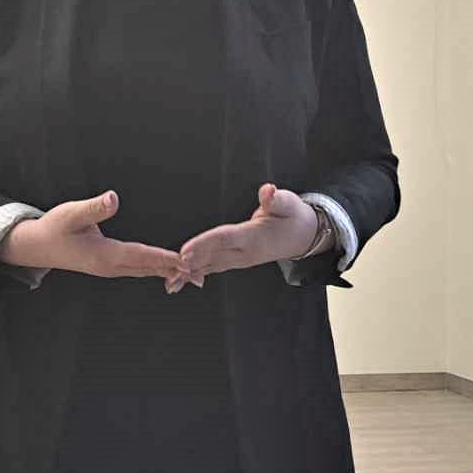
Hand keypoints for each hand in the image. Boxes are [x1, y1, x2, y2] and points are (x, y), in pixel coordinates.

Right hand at [0, 190, 186, 281]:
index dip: (163, 258)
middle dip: (175, 271)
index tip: (185, 261)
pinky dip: (156, 269)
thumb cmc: (53, 228)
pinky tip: (169, 270)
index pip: (140, 256)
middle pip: (148, 268)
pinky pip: (138, 269)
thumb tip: (114, 198)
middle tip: (201, 275)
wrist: (38, 247)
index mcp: (104, 254)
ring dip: (169, 272)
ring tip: (194, 276)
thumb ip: (93, 208)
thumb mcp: (70, 213)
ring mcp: (110, 268)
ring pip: (145, 271)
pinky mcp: (109, 266)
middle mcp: (110, 266)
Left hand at [168, 183, 317, 293]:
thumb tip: (268, 191)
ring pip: (212, 266)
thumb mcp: (289, 204)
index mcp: (254, 237)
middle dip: (191, 263)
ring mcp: (241, 260)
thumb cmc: (294, 218)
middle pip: (213, 256)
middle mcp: (245, 253)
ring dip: (191, 274)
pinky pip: (214, 267)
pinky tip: (181, 280)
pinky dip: (197, 273)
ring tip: (170, 282)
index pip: (225, 239)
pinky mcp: (237, 261)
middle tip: (169, 269)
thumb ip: (276, 200)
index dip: (204, 245)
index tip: (186, 252)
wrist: (304, 237)